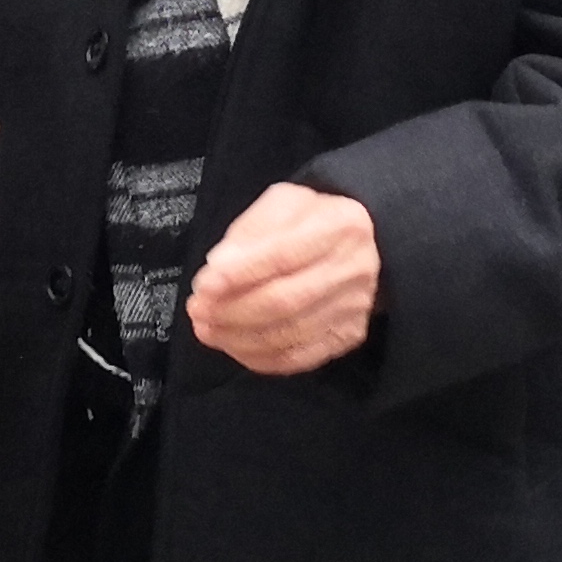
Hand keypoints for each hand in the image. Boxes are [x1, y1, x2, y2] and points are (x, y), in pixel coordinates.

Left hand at [185, 182, 382, 377]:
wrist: (363, 245)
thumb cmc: (313, 222)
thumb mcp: (283, 204)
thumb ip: (250, 230)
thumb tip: (220, 266)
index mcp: (340, 225)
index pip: (283, 255)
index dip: (239, 274)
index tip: (204, 285)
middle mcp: (353, 268)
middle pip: (284, 301)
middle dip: (231, 310)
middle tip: (198, 310)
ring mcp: (353, 307)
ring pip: (287, 334)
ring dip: (238, 336)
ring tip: (207, 328)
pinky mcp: (348, 336)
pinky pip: (298, 357)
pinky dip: (259, 357)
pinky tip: (233, 345)